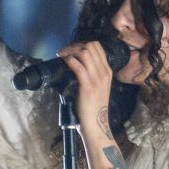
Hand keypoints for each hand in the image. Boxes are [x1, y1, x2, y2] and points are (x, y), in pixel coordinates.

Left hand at [59, 41, 118, 168]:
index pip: (97, 47)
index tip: (71, 49)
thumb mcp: (98, 87)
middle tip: (63, 51)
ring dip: (69, 50)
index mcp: (107, 71)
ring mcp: (97, 78)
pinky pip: (77, 66)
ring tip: (61, 54)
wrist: (96, 124)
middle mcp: (104, 72)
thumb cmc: (93, 107)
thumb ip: (92, 75)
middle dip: (74, 45)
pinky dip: (68, 60)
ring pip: (84, 53)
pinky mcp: (87, 86)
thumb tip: (76, 64)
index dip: (82, 44)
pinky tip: (63, 61)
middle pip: (90, 46)